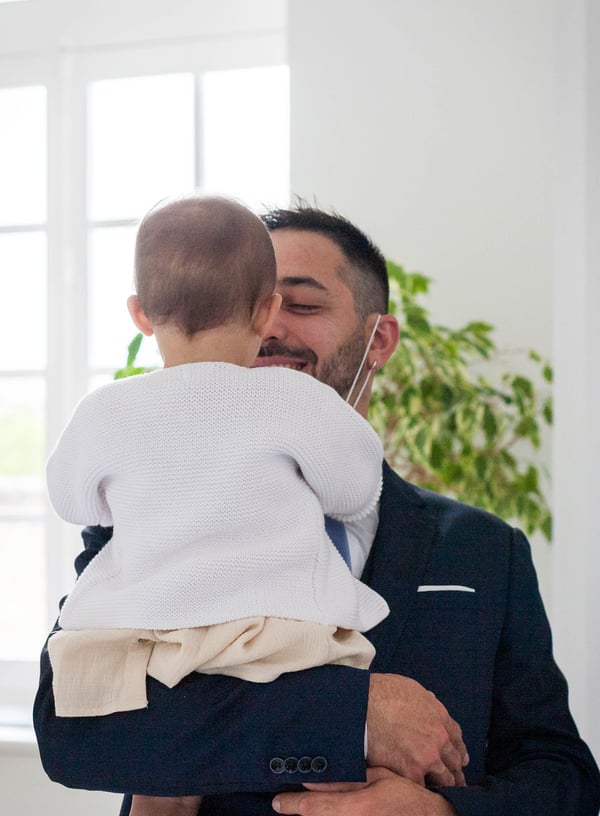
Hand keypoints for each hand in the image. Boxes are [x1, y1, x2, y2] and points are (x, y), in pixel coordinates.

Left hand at [272, 767, 459, 814]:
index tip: (277, 801)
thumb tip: (313, 781)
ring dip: (314, 815)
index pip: (314, 808)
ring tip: (302, 806)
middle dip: (298, 812)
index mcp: (358, 808)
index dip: (292, 805)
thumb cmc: (406, 794)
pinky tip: (324, 811)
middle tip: (283, 803)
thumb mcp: (378, 777)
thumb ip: (345, 782)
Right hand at [367, 673, 467, 785]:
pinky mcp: (412, 772)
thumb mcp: (411, 688)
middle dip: (455, 770)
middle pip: (454, 760)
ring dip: (444, 784)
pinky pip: (423, 787)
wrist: (363, 707)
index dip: (459, 749)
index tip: (460, 758)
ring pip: (445, 778)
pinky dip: (422, 789)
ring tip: (444, 790)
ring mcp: (428, 757)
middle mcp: (439, 738)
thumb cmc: (381, 693)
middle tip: (456, 778)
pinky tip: (421, 792)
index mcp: (439, 716)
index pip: (457, 737)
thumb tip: (429, 702)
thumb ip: (425, 700)